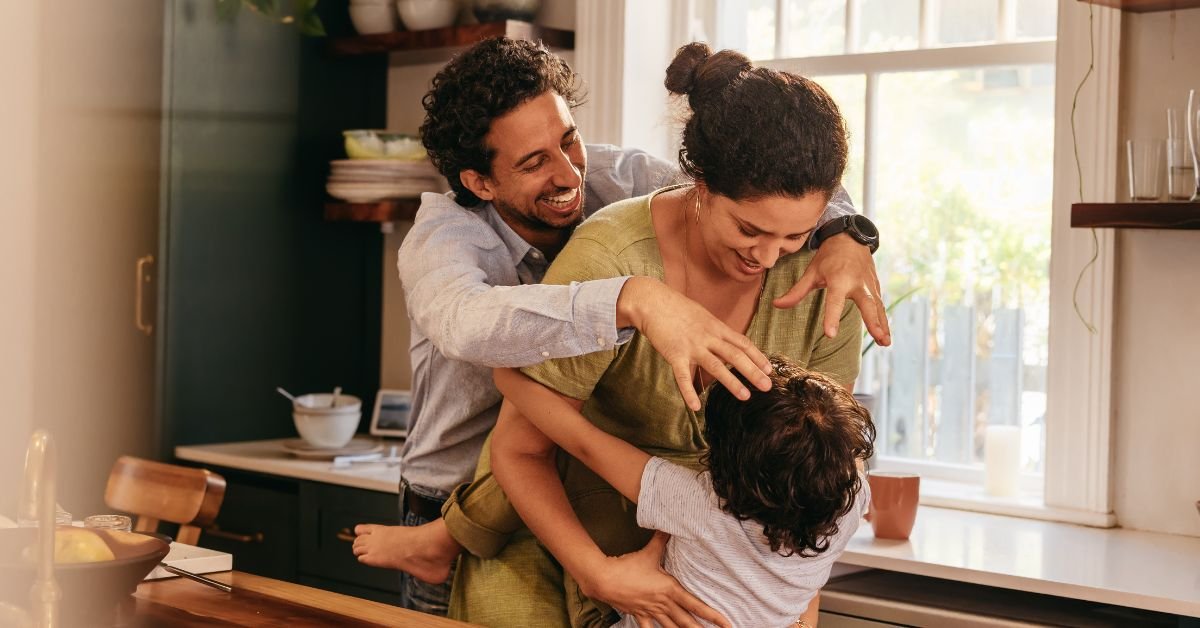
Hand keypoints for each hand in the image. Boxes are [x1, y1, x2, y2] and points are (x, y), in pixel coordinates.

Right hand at [583, 532, 730, 627]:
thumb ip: (662, 538)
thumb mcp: (649, 552)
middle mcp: (664, 604)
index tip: (726, 623)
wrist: (605, 579)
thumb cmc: (628, 567)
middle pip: (687, 622)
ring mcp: (652, 612)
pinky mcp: (640, 615)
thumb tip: (670, 524)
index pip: (696, 605)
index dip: (713, 615)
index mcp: (670, 590)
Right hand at [619, 277, 770, 410]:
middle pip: (735, 355)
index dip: (757, 356)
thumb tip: (728, 341)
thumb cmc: (676, 308)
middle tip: (768, 386)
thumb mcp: (702, 315)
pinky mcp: (674, 354)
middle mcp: (708, 336)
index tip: (769, 369)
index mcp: (716, 327)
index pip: (742, 343)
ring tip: (745, 396)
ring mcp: (692, 346)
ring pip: (715, 366)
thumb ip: (715, 330)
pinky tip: (695, 406)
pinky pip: (683, 376)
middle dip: (753, 371)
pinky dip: (689, 392)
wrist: (652, 301)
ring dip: (731, 382)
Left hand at [774, 233, 891, 345]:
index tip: (830, 334)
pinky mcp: (875, 287)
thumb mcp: (811, 272)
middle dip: (872, 321)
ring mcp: (869, 285)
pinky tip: (885, 336)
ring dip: (882, 325)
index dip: (831, 318)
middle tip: (878, 338)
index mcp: (838, 279)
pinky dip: (884, 320)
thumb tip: (776, 305)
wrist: (850, 238)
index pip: (834, 301)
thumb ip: (796, 292)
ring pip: (877, 307)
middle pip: (866, 304)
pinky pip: (880, 305)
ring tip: (885, 343)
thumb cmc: (828, 258)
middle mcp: (857, 283)